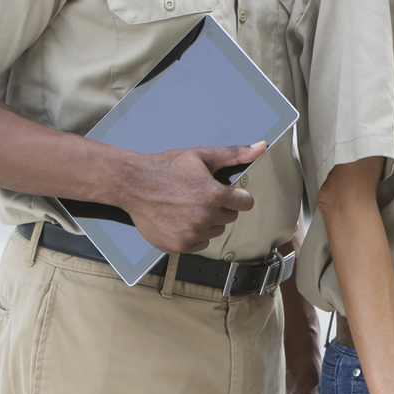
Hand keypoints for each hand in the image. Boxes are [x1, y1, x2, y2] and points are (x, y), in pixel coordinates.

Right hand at [115, 141, 263, 253]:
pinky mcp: (178, 246)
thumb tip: (260, 147)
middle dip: (220, 207)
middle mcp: (203, 217)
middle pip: (230, 217)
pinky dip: (194, 235)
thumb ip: (235, 154)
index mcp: (213, 195)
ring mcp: (190, 234)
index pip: (245, 203)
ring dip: (207, 221)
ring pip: (215, 231)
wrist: (133, 183)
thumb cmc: (165, 168)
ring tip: (188, 206)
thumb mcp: (202, 155)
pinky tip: (180, 219)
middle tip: (200, 196)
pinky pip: (200, 244)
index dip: (237, 195)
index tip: (227, 192)